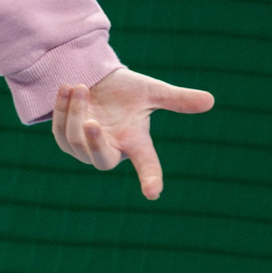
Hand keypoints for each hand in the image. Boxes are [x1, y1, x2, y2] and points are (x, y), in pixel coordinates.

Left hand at [51, 65, 213, 200]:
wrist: (96, 79)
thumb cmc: (126, 90)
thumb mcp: (151, 92)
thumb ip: (178, 99)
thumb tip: (211, 100)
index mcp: (135, 143)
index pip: (147, 165)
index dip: (150, 179)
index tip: (153, 193)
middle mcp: (112, 150)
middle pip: (102, 161)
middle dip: (94, 144)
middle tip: (91, 122)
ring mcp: (86, 149)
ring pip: (76, 141)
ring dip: (76, 113)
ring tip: (80, 86)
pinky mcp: (66, 140)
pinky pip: (60, 131)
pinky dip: (62, 109)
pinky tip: (67, 88)